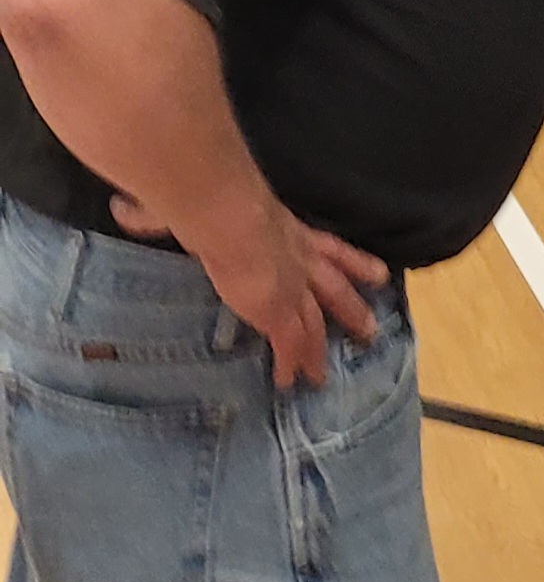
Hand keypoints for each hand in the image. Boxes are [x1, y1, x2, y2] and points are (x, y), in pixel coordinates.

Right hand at [114, 192, 386, 388]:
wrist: (230, 216)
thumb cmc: (214, 199)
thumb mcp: (202, 203)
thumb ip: (166, 211)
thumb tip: (128, 208)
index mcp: (288, 231)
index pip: (327, 248)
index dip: (352, 262)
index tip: (378, 274)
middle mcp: (299, 260)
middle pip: (336, 289)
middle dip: (352, 309)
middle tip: (371, 329)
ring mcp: (292, 287)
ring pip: (317, 322)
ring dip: (324, 346)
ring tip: (332, 370)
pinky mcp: (279, 313)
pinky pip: (290, 346)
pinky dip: (292, 363)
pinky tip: (293, 382)